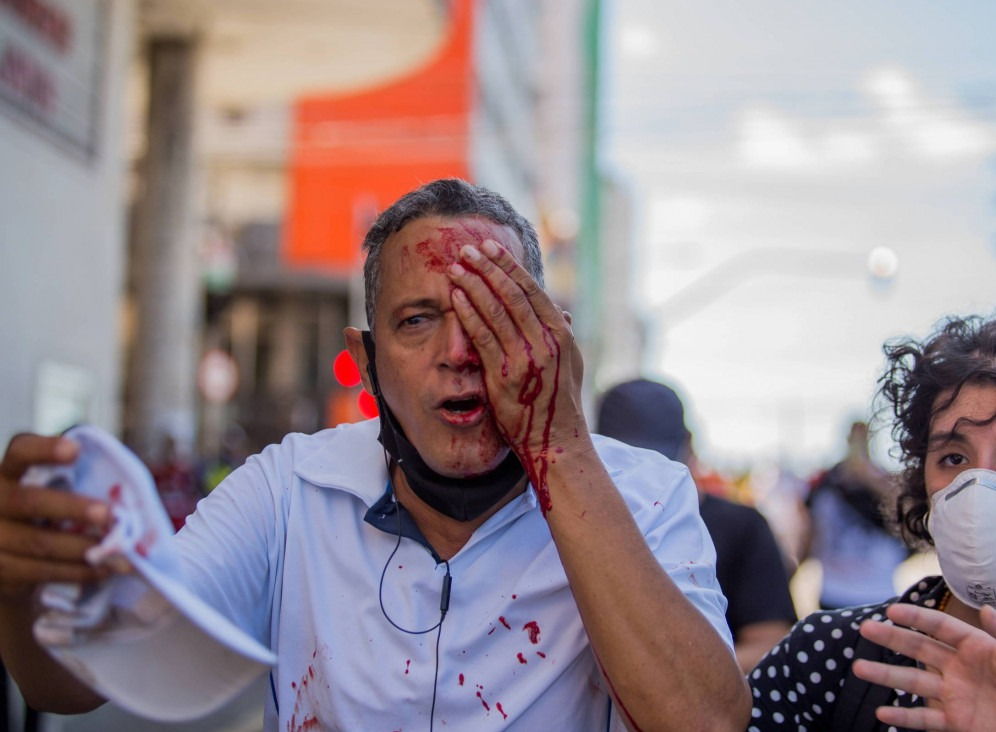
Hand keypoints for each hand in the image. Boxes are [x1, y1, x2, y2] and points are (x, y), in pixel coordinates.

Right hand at [0, 434, 110, 599]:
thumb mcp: (56, 494)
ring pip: (39, 543)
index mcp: (9, 474)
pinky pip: (40, 572)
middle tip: (108, 514)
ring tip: (117, 549)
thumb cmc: (47, 518)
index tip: (75, 450)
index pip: (21, 452)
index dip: (44, 450)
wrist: (13, 565)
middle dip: (72, 508)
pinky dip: (77, 571)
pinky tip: (103, 569)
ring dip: (82, 547)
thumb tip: (132, 490)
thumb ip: (79, 484)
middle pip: (29, 501)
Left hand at [447, 240, 590, 493]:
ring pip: (497, 310)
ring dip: (474, 284)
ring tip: (457, 267)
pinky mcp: (504, 374)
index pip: (532, 290)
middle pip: (513, 294)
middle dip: (488, 267)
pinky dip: (469, 313)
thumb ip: (562, 337)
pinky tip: (456, 297)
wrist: (555, 440)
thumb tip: (562, 313)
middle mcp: (545, 341)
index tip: (491, 248)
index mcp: (560, 334)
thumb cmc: (558, 402)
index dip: (509, 266)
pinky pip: (483, 336)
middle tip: (468, 249)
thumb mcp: (570, 365)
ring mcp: (525, 357)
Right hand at [854, 602, 995, 731]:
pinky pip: (926, 720)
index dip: (916, 618)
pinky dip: (904, 718)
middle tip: (865, 629)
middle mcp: (961, 669)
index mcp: (978, 649)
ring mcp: (956, 696)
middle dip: (891, 639)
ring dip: (885, 676)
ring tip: (857, 669)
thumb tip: (986, 609)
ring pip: (914, 683)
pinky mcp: (957, 723)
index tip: (890, 610)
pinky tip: (882, 714)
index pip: (941, 627)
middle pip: (919, 649)